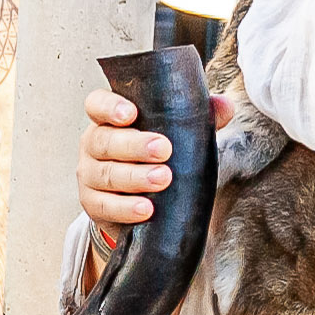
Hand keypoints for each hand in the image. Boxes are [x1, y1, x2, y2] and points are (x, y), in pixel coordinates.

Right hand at [76, 87, 234, 232]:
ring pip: (106, 174)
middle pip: (104, 141)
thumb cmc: (156, 157)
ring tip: (163, 179)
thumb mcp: (174, 134)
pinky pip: (105, 205)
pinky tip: (146, 209)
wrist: (139, 202)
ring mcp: (89, 174)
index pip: (97, 105)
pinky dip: (125, 208)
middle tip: (163, 149)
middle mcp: (93, 144)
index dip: (109, 107)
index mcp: (108, 120)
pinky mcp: (92, 203)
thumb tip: (225, 106)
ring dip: (134, 177)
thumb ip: (197, 116)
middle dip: (134, 145)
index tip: (131, 113)